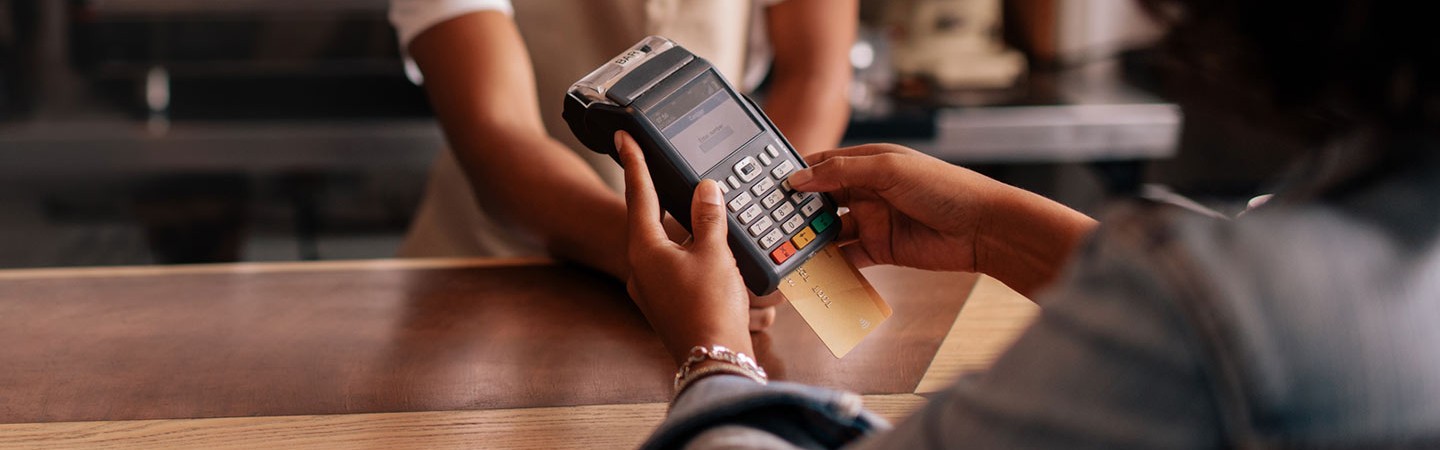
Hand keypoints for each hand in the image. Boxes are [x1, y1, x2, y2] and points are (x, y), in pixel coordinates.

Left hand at [616, 131, 753, 364]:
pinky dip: (686, 251)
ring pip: (661, 243)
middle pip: (646, 219)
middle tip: (658, 167)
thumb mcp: (714, 253)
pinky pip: (671, 265)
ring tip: (695, 211)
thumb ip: (709, 216)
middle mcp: (640, 268)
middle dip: (657, 194)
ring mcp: (649, 288)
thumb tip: (706, 190)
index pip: (638, 194)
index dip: (634, 162)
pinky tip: (704, 251)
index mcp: (644, 250)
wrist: (713, 358)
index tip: (624, 137)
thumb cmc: (710, 309)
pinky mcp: (664, 303)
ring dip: (677, 226)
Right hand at [787, 144, 997, 271]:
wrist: (982, 228)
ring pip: (831, 230)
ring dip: (811, 239)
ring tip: (786, 247)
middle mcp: (868, 190)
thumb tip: (800, 178)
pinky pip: (847, 257)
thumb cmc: (944, 187)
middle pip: (822, 200)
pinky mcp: (880, 249)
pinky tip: (812, 267)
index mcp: (870, 163)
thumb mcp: (889, 169)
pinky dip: (829, 263)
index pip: (823, 165)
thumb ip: (841, 172)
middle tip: (770, 222)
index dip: (797, 175)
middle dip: (798, 210)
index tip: (769, 187)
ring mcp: (873, 221)